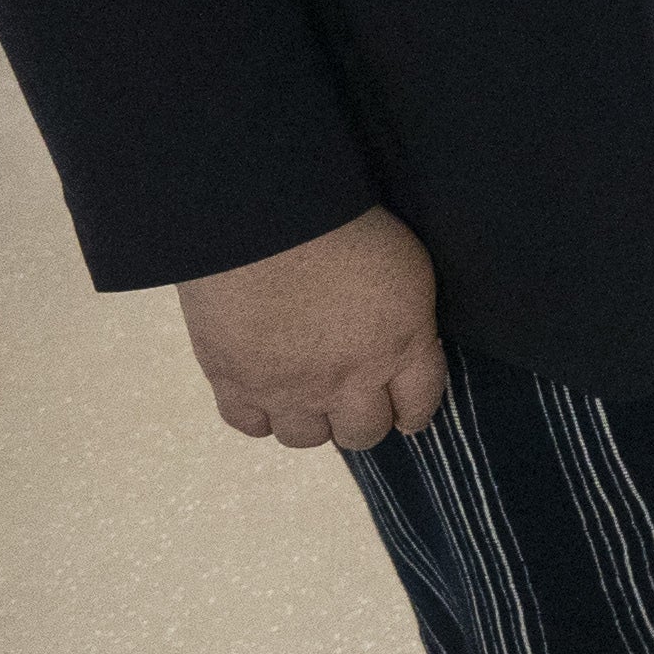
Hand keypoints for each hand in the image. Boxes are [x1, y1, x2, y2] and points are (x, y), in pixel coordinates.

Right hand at [172, 203, 446, 450]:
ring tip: (301, 391)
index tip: (402, 410)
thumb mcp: (406, 265)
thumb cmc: (342, 221)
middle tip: (348, 397)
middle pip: (363, 433)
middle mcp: (349, 381)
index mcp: (402, 347)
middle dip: (360, 418)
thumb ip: (408, 320)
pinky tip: (261, 391)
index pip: (418, 407)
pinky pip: (250, 425)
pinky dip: (258, 413)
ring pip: (306, 437)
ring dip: (309, 419)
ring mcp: (290, 388)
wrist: (263, 215)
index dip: (411, 411)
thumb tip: (400, 346)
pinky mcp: (235, 381)